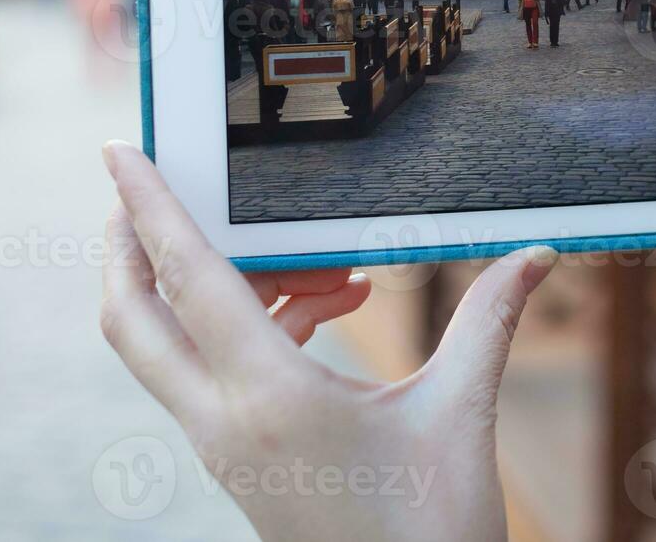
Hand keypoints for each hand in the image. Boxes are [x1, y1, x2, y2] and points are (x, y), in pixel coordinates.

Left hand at [99, 141, 555, 540]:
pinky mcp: (240, 461)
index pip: (186, 278)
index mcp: (270, 397)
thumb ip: (489, 320)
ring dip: (216, 284)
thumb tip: (537, 255)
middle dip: (129, 243)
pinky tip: (330, 308)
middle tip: (152, 187)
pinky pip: (215, 372)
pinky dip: (253, 324)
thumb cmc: (432, 532)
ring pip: (171, 345)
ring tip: (321, 265)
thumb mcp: (459, 414)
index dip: (148, 206)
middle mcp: (226, 420)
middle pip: (134, 317)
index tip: (119, 150)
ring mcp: (224, 446)